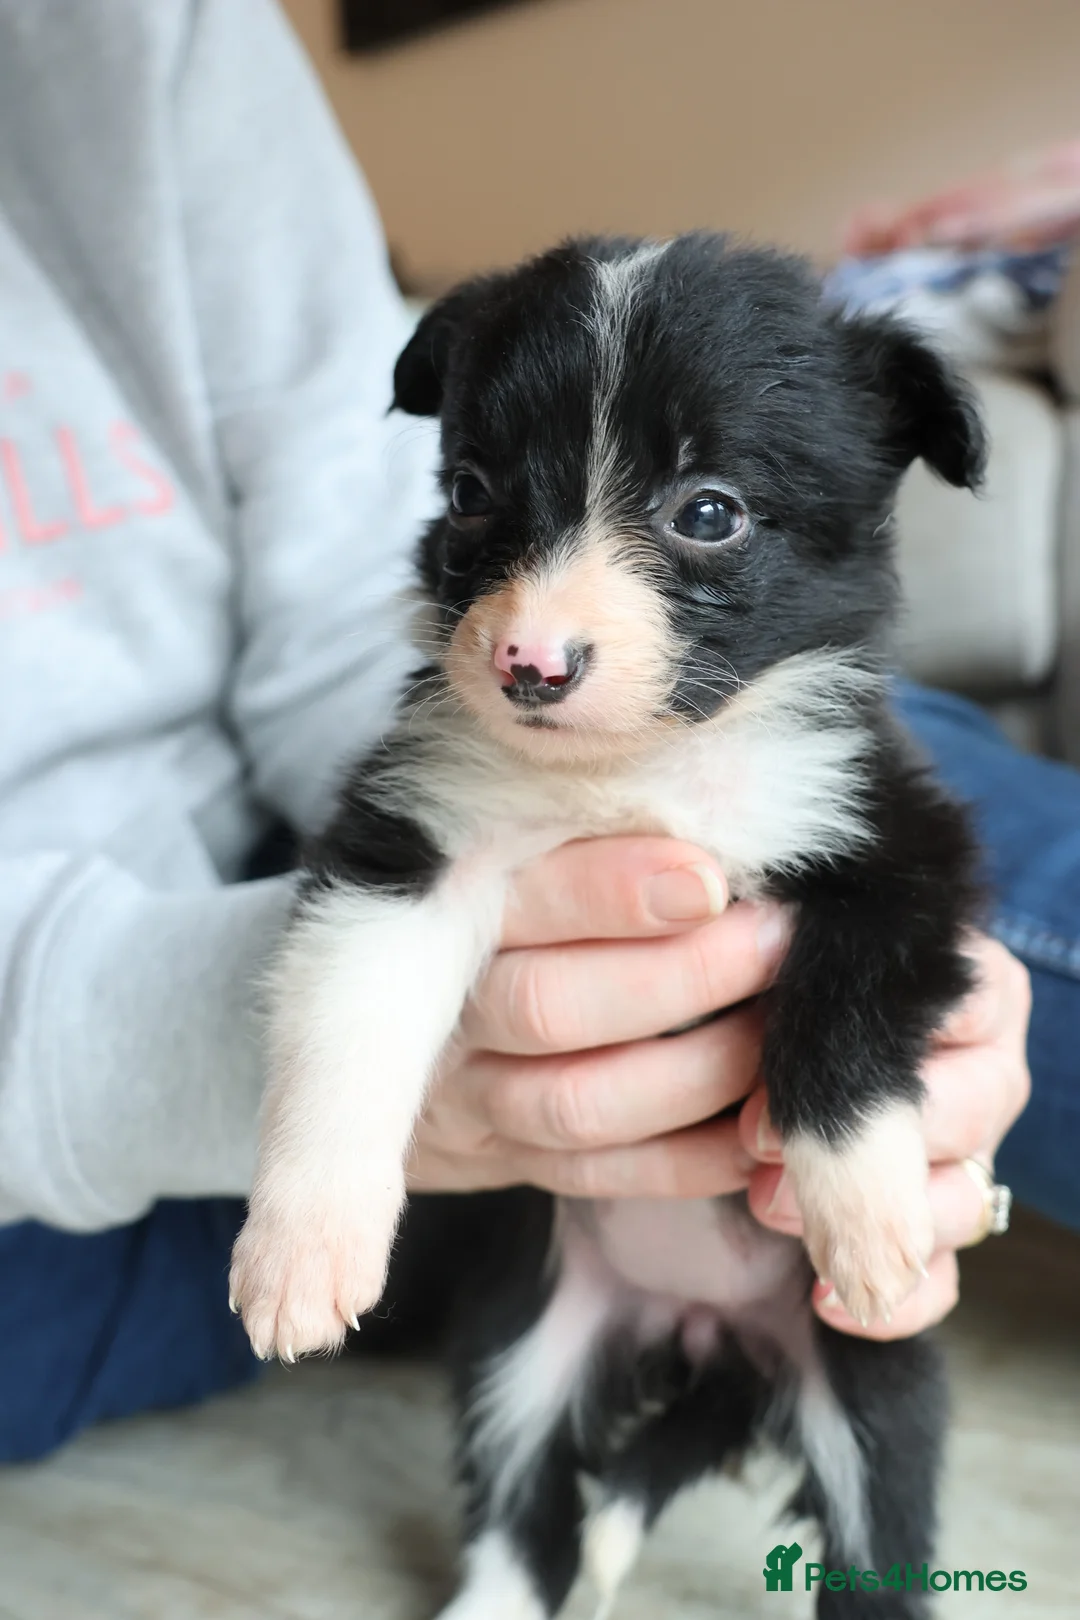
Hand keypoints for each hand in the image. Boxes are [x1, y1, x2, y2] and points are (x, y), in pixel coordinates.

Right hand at [408, 837, 788, 1197]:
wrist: (403, 1022)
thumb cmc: (510, 902)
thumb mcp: (526, 847)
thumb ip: (595, 833)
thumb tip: (718, 832)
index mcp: (447, 908)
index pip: (523, 901)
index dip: (614, 893)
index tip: (710, 879)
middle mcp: (451, 1008)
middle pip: (550, 1007)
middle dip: (682, 978)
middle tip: (776, 939)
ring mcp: (473, 1097)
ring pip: (580, 1104)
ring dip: (702, 1071)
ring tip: (781, 1027)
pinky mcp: (508, 1159)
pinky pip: (602, 1176)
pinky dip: (694, 1159)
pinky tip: (760, 1126)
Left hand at [739, 933, 1031, 1339]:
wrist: (744, 1040)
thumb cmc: (769, 978)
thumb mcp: (783, 956)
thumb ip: (797, 961)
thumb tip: (771, 973)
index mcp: (969, 984)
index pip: (961, 1008)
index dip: (869, 1049)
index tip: (772, 1071)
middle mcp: (985, 1068)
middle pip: (971, 1110)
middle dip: (863, 1138)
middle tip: (760, 1144)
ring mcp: (970, 1156)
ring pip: (964, 1201)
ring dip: (870, 1217)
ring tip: (771, 1205)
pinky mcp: (935, 1230)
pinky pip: (940, 1281)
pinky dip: (890, 1298)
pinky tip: (828, 1297)